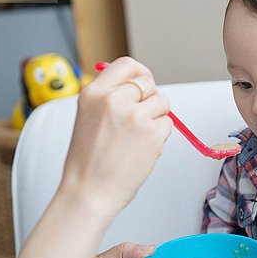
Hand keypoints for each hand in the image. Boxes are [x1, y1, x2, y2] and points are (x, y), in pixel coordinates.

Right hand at [58, 57, 172, 212]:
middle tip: (140, 120)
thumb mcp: (88, 117)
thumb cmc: (88, 161)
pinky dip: (160, 135)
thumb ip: (110, 98)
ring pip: (162, 102)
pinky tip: (142, 149)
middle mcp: (113, 99)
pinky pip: (168, 123)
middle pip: (148, 83)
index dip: (140, 73)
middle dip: (150, 99)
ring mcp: (134, 115)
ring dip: (156, 118)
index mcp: (93, 93)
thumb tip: (139, 83)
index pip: (126, 65)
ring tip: (137, 138)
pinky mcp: (152, 133)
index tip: (144, 83)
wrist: (88, 192)